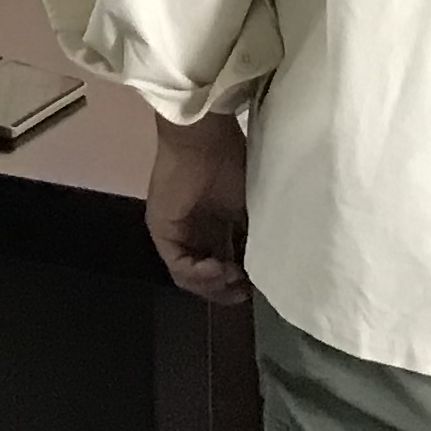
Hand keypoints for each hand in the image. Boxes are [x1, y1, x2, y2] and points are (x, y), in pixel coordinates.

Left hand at [143, 112, 251, 304]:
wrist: (205, 140)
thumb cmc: (231, 163)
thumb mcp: (251, 210)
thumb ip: (253, 239)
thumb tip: (269, 272)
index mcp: (214, 226)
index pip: (224, 268)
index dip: (240, 284)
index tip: (258, 286)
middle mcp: (193, 233)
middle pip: (205, 279)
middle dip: (227, 291)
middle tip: (246, 290)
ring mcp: (175, 233)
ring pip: (190, 278)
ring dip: (214, 285)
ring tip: (233, 276)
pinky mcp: (162, 231)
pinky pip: (177, 266)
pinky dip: (199, 275)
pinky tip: (218, 267)